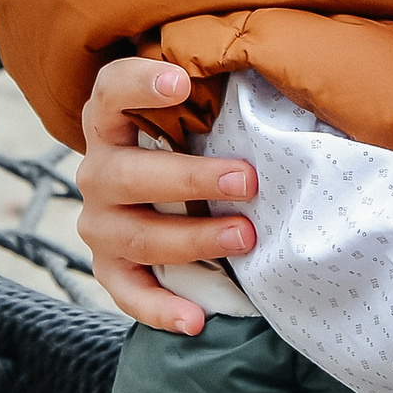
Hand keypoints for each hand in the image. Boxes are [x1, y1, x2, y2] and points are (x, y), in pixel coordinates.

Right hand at [76, 57, 257, 333]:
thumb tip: (294, 73)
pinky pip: (129, 292)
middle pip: (126, 174)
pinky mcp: (112, 267)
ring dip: (191, 238)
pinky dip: (160, 309)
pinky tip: (196, 320)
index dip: (140, 84)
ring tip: (245, 236)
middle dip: (190, 178)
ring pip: (134, 235)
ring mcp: (100, 222)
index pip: (111, 91)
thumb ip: (225, 93)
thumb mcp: (202, 111)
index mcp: (112, 120)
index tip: (181, 81)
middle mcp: (98, 170)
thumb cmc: (195, 140)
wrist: (164, 191)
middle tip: (248, 179)